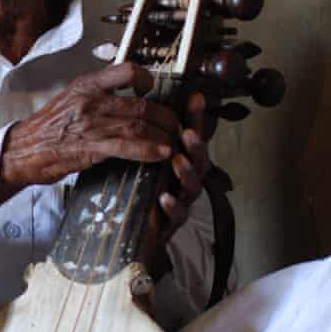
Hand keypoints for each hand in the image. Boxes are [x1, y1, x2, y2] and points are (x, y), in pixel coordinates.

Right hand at [0, 62, 181, 204]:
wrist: (22, 150)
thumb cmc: (48, 128)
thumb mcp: (71, 99)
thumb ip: (98, 96)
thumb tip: (126, 99)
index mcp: (86, 84)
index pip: (126, 70)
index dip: (147, 79)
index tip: (152, 90)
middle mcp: (91, 100)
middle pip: (141, 104)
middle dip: (165, 117)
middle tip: (175, 125)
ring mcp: (90, 123)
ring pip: (138, 124)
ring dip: (162, 135)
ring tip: (174, 142)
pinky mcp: (90, 147)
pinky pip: (127, 147)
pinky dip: (148, 150)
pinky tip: (160, 154)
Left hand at [150, 91, 214, 277]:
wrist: (131, 233)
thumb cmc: (136, 190)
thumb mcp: (139, 160)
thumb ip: (144, 138)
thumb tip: (139, 103)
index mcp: (181, 161)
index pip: (191, 136)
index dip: (195, 117)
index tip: (194, 98)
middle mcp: (186, 180)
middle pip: (200, 160)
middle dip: (196, 146)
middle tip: (187, 133)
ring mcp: (182, 202)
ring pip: (193, 186)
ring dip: (187, 172)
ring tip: (177, 161)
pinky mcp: (172, 224)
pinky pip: (178, 216)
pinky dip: (173, 206)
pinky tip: (165, 197)